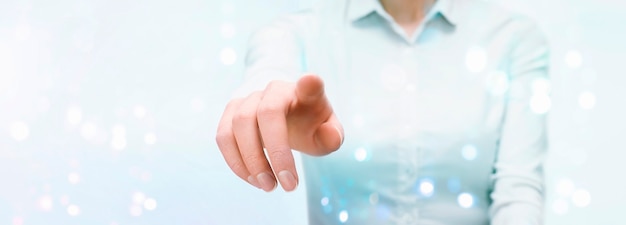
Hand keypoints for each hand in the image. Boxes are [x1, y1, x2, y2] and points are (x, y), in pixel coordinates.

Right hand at [216, 74, 343, 191]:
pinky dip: (236, 162)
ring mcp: (249, 98)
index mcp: (304, 93)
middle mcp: (274, 89)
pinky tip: (253, 179)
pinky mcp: (231, 112)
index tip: (311, 82)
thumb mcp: (326, 132)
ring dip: (251, 161)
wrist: (285, 115)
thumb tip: (329, 136)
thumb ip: (332, 136)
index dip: (309, 83)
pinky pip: (224, 136)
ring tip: (269, 186)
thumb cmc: (309, 124)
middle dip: (275, 153)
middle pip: (266, 113)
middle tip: (288, 186)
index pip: (308, 85)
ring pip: (239, 124)